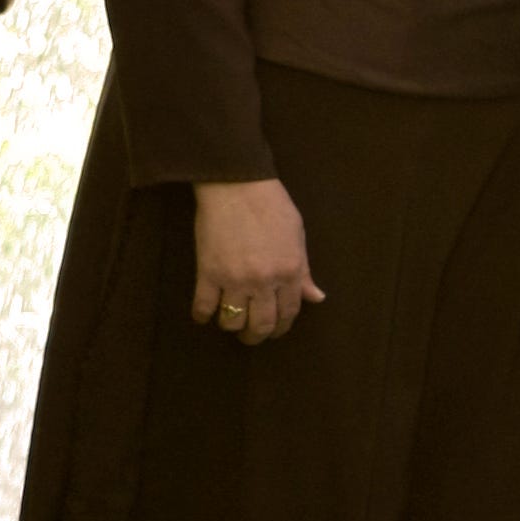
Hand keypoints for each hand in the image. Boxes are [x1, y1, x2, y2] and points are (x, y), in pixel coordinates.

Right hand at [193, 178, 322, 343]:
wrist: (236, 184)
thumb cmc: (271, 205)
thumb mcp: (297, 236)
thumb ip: (305, 270)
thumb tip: (316, 297)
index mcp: (291, 272)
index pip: (289, 313)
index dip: (281, 327)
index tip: (274, 329)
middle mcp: (265, 281)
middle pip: (261, 325)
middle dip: (256, 335)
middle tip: (250, 335)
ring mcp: (235, 279)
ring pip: (233, 321)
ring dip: (231, 326)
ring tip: (229, 321)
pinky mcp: (208, 273)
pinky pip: (204, 306)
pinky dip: (202, 315)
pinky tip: (203, 314)